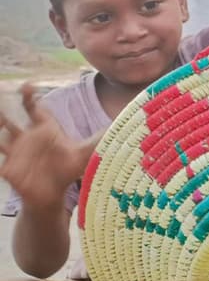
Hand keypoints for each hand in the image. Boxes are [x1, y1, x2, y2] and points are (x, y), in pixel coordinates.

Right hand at [0, 84, 97, 210]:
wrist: (54, 194)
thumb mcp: (86, 152)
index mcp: (44, 129)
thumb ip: (101, 138)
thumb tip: (124, 124)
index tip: (29, 86)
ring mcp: (16, 153)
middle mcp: (27, 138)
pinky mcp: (10, 169)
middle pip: (12, 120)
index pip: (34, 109)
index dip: (30, 97)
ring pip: (1, 138)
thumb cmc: (67, 168)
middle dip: (3, 110)